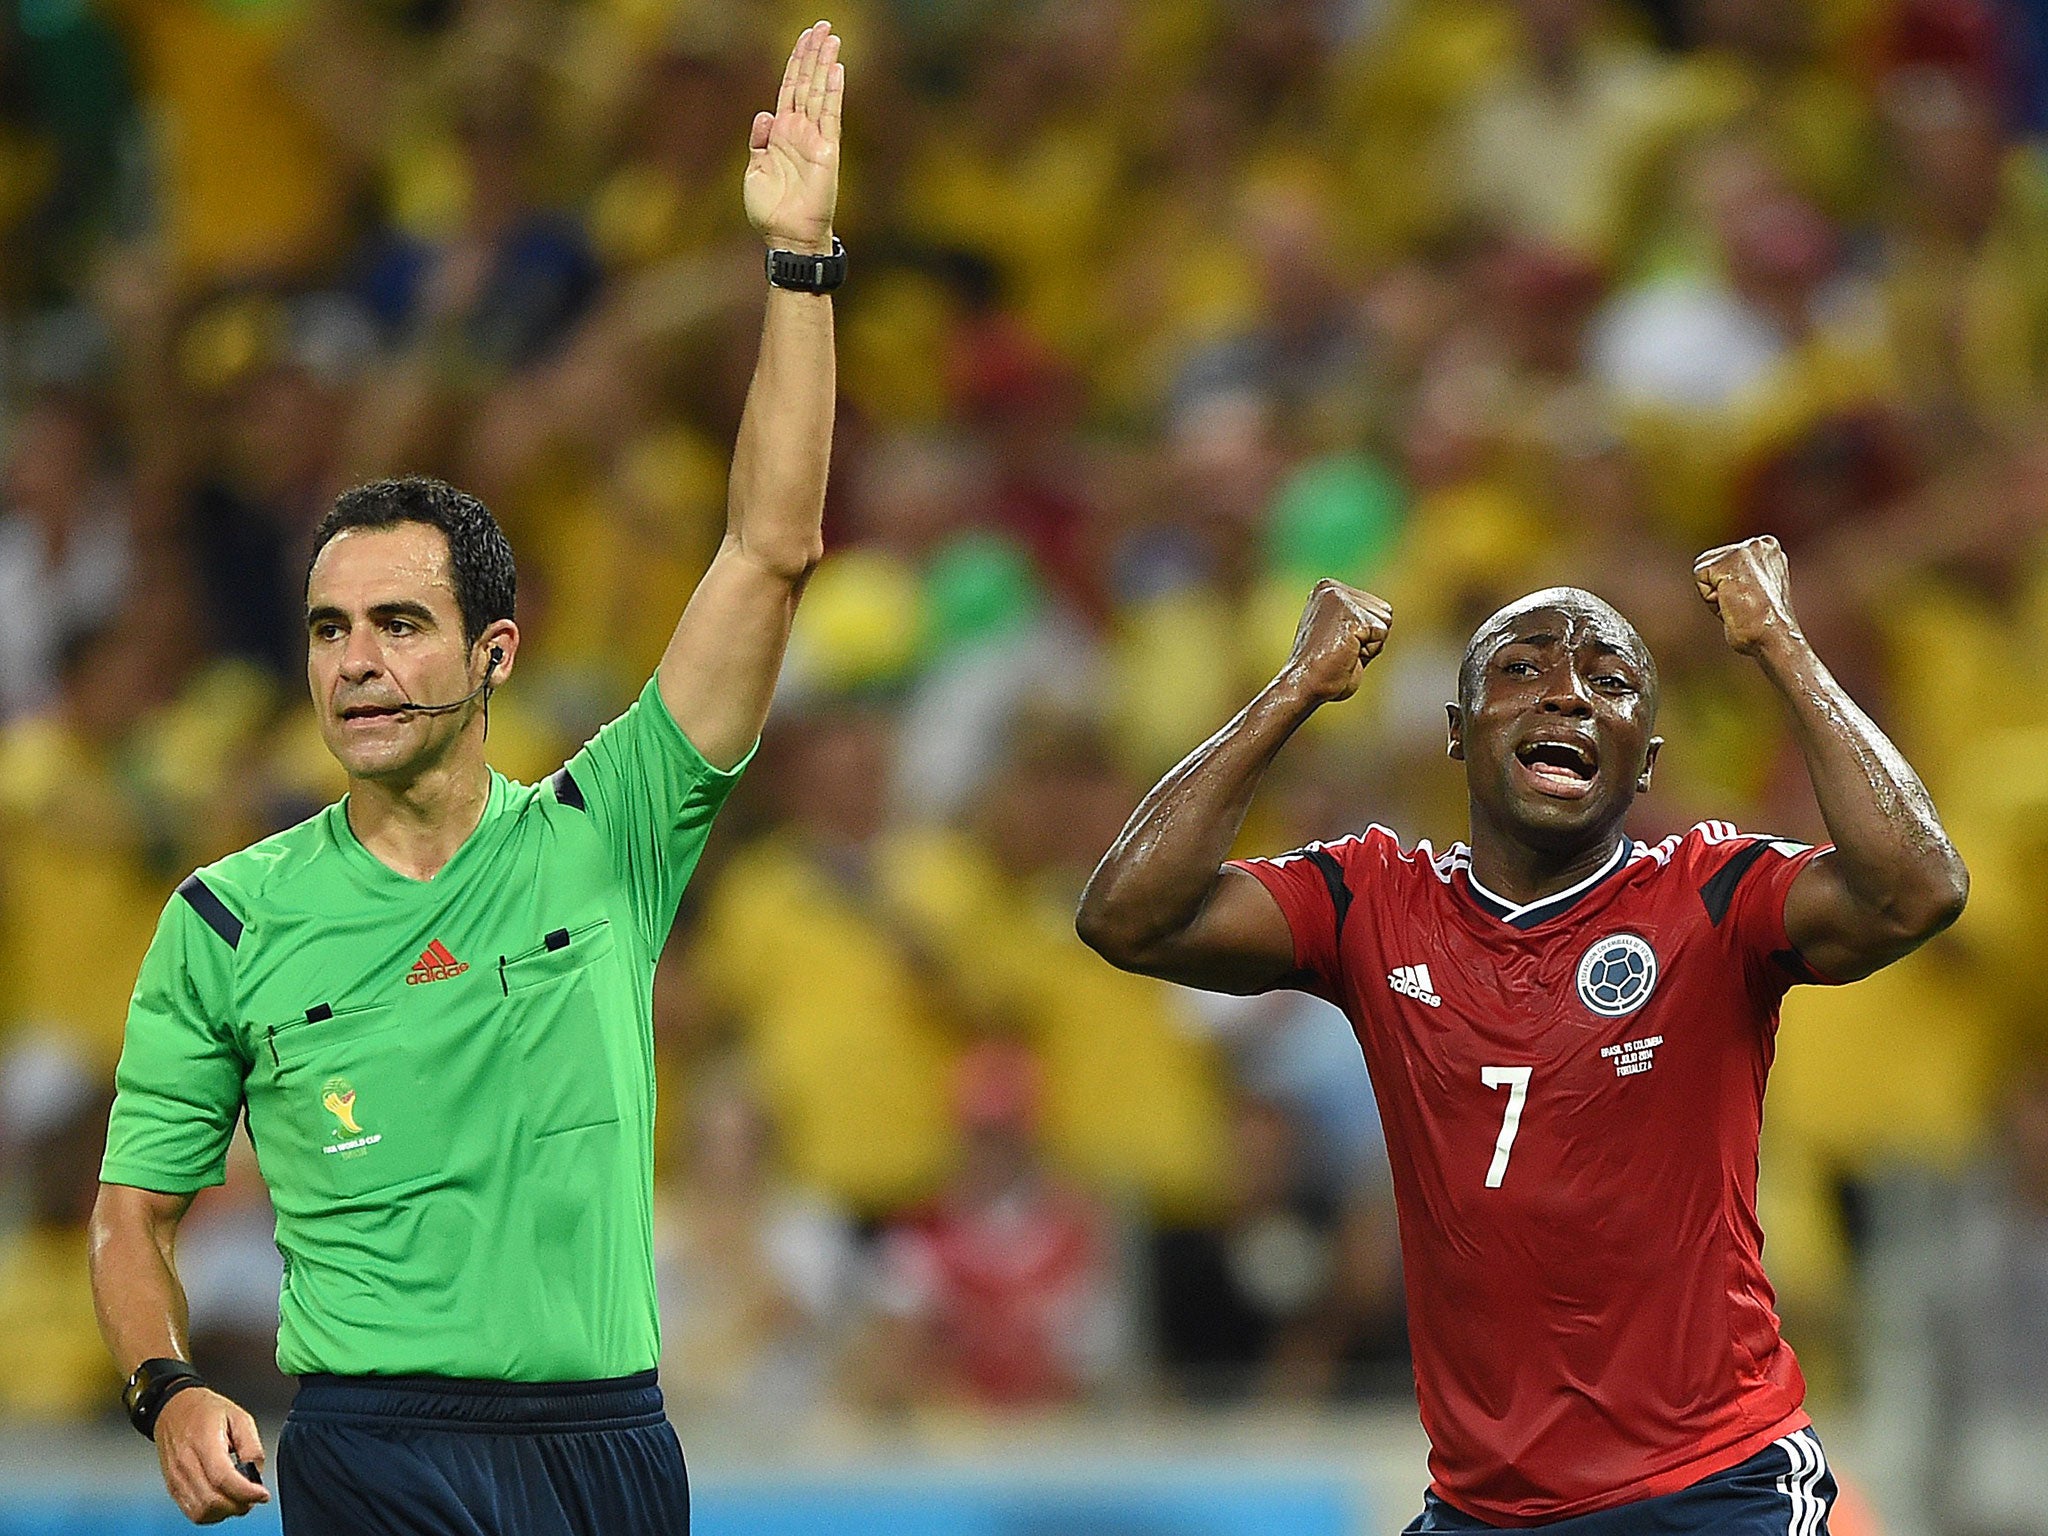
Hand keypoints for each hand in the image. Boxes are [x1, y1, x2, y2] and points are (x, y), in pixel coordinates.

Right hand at [154, 1387, 267, 1523]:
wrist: (174, 1408)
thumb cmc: (206, 1410)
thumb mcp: (240, 1417)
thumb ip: (252, 1446)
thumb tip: (257, 1473)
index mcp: (204, 1442)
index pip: (223, 1478)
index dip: (246, 1492)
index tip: (263, 1494)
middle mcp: (185, 1463)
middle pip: (212, 1501)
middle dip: (238, 1505)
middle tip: (254, 1497)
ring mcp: (176, 1478)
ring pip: (201, 1512)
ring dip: (225, 1512)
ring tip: (239, 1499)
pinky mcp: (172, 1487)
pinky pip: (191, 1512)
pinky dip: (211, 1514)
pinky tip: (223, 1501)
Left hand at [744, 21, 841, 253]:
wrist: (786, 237)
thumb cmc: (770, 211)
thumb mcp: (754, 171)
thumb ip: (758, 140)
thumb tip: (765, 113)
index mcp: (780, 133)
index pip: (790, 88)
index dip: (796, 62)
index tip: (804, 37)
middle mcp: (799, 131)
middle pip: (807, 82)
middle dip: (813, 53)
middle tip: (822, 25)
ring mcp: (815, 139)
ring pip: (820, 92)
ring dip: (825, 64)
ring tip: (832, 37)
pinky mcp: (827, 151)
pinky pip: (830, 116)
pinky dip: (833, 93)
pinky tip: (837, 70)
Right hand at [1280, 580, 1391, 704]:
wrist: (1305, 685)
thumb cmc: (1324, 667)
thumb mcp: (1340, 631)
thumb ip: (1359, 617)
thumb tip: (1385, 612)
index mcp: (1327, 588)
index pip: (1376, 606)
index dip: (1365, 634)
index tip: (1338, 643)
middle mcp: (1332, 588)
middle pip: (1384, 611)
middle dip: (1371, 638)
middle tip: (1343, 650)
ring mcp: (1341, 600)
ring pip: (1386, 621)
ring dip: (1370, 645)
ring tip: (1344, 652)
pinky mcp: (1352, 617)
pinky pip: (1382, 634)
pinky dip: (1370, 651)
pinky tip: (1346, 655)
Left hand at [1694, 535, 1804, 657]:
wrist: (1772, 637)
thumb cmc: (1765, 625)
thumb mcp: (1760, 590)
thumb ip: (1744, 574)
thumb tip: (1724, 578)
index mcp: (1770, 548)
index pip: (1725, 562)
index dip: (1729, 588)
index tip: (1751, 601)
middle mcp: (1760, 543)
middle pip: (1712, 564)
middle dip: (1719, 589)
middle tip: (1743, 605)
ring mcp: (1744, 550)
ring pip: (1703, 571)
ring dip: (1714, 595)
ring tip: (1738, 605)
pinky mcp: (1727, 562)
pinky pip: (1699, 578)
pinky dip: (1709, 599)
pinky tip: (1732, 604)